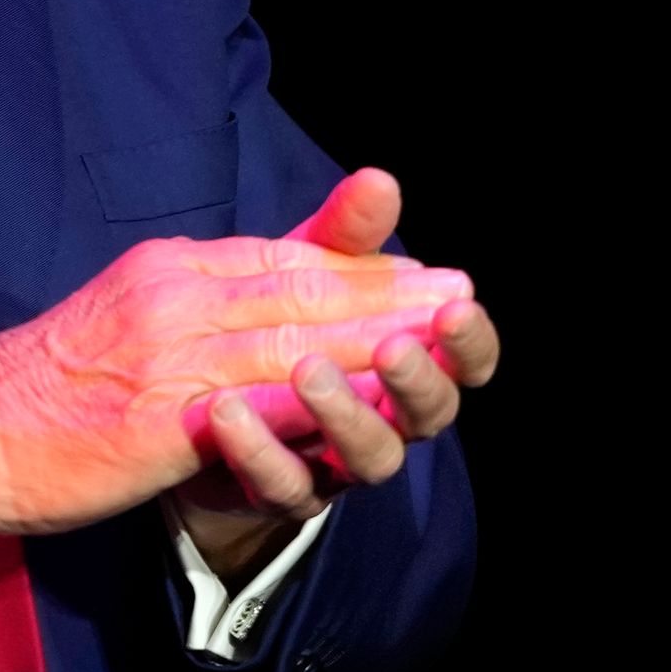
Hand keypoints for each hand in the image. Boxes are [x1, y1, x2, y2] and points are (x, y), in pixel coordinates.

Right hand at [0, 166, 473, 536]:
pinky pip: (263, 405)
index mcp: (160, 270)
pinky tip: (377, 402)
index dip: (355, 263)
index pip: (276, 258)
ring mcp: (168, 356)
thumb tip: (246, 298)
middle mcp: (170, 297)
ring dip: (378, 339)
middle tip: (458, 294)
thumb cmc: (36, 390)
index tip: (418, 269)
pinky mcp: (163, 420)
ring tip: (440, 341)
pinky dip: (328, 399)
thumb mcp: (114, 318)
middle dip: (388, 292)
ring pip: (294, 339)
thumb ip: (184, 302)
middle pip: (299, 288)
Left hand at [165, 170, 499, 584]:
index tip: (459, 301)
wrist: (202, 415)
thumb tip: (381, 178)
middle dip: (417, 377)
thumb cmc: (278, 334)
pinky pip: (281, 482)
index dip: (469, 338)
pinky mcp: (279, 493)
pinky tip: (228, 410)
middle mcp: (388, 420)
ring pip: (367, 455)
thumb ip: (345, 239)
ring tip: (308, 369)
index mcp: (408, 365)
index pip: (465, 360)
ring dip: (343, 411)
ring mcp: (337, 464)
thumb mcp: (307, 279)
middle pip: (429, 412)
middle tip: (396, 344)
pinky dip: (259, 449)